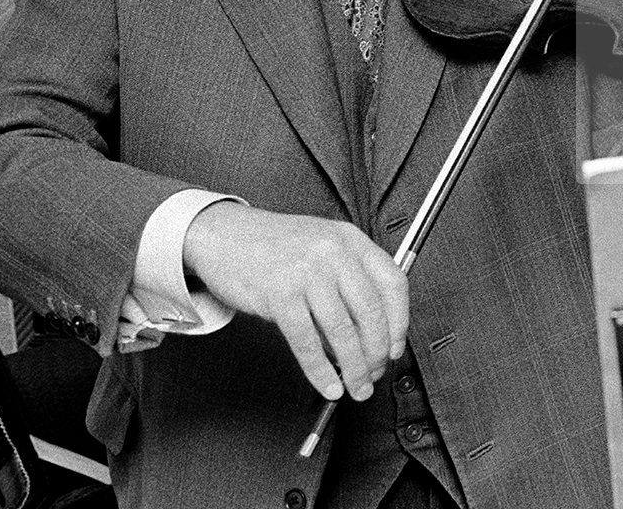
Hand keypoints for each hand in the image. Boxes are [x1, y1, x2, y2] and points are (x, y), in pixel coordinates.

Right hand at [182, 202, 406, 403]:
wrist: (223, 235)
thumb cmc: (274, 246)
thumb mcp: (322, 248)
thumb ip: (348, 282)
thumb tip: (370, 335)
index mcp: (352, 240)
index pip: (393, 283)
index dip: (399, 322)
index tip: (395, 347)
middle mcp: (334, 253)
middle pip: (371, 312)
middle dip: (377, 353)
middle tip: (374, 374)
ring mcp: (307, 273)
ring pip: (342, 332)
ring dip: (354, 368)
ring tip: (356, 387)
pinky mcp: (279, 295)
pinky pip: (307, 342)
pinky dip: (321, 371)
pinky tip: (328, 385)